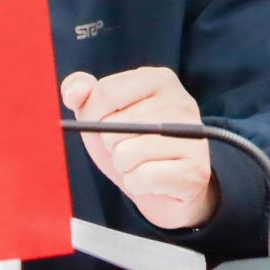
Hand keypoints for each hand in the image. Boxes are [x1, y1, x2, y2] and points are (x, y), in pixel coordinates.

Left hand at [61, 67, 219, 229]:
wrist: (164, 190)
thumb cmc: (130, 143)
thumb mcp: (101, 113)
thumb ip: (82, 93)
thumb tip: (74, 94)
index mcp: (158, 79)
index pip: (106, 92)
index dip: (92, 116)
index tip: (102, 125)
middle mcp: (181, 102)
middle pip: (113, 126)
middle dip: (110, 145)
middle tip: (128, 148)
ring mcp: (192, 136)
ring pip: (126, 154)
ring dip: (123, 167)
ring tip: (140, 164)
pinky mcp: (196, 171)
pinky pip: (143, 178)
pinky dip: (137, 184)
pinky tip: (152, 180)